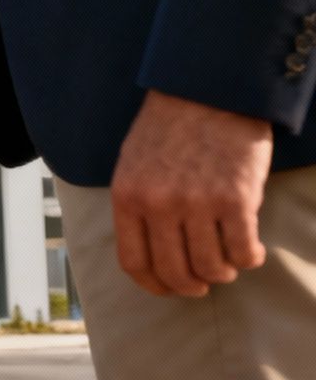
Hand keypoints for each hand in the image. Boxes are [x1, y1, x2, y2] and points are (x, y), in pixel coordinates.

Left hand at [110, 90, 269, 297]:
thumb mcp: (132, 164)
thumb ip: (136, 205)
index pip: (134, 262)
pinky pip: (243, 251)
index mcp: (127, 197)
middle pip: (175, 272)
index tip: (170, 289)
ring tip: (227, 264)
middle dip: (191, 286)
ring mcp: (197, 203)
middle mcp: (158, 205)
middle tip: (204, 283)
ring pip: (211, 267)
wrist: (207, 91)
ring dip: (222, 273)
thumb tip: (149, 251)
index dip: (154, 285)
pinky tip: (251, 251)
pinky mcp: (236, 199)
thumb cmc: (169, 128)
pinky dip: (249, 259)